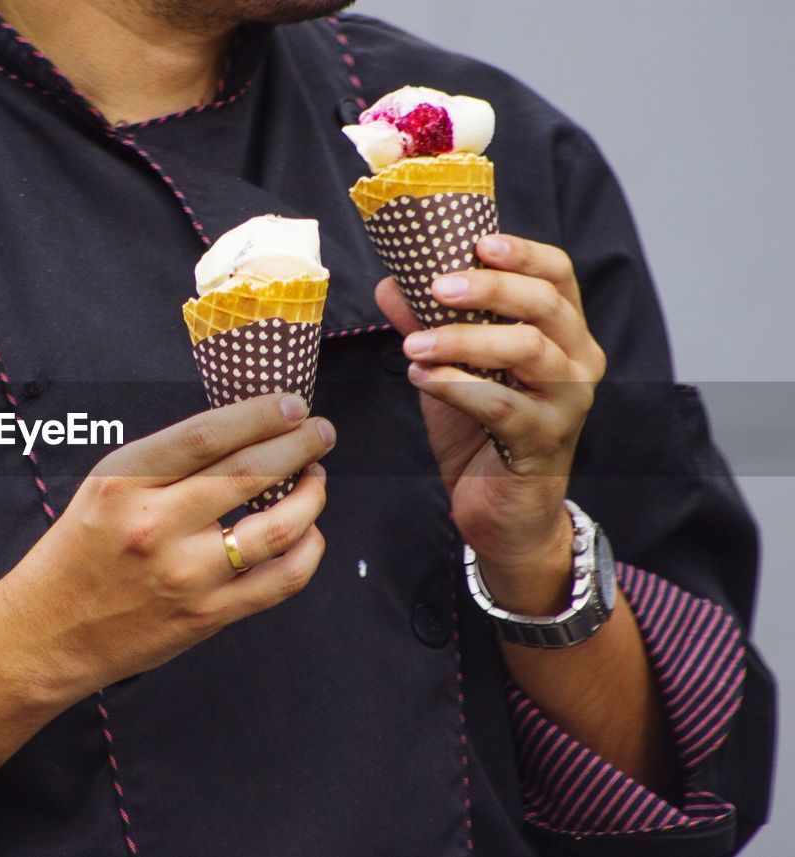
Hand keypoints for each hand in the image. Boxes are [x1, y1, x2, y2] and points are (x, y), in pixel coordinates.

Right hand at [0, 393, 334, 703]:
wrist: (49, 632)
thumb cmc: (79, 551)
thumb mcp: (105, 487)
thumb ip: (166, 462)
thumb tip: (244, 432)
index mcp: (124, 482)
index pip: (207, 435)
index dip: (260, 414)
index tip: (292, 404)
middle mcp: (155, 525)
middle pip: (250, 472)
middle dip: (299, 444)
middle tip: (320, 432)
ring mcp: (185, 575)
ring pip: (277, 526)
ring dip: (312, 495)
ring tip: (316, 478)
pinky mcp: (206, 615)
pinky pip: (280, 580)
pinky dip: (308, 550)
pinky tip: (309, 532)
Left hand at [374, 234, 605, 611]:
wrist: (502, 514)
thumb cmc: (481, 434)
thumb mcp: (452, 370)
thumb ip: (428, 325)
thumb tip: (390, 283)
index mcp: (564, 333)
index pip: (558, 275)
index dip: (522, 252)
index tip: (477, 241)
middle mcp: (579, 361)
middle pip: (544, 305)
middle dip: (489, 289)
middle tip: (436, 286)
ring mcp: (567, 403)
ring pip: (526, 351)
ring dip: (463, 340)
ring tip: (414, 343)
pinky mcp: (543, 442)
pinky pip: (500, 404)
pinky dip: (455, 386)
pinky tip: (421, 377)